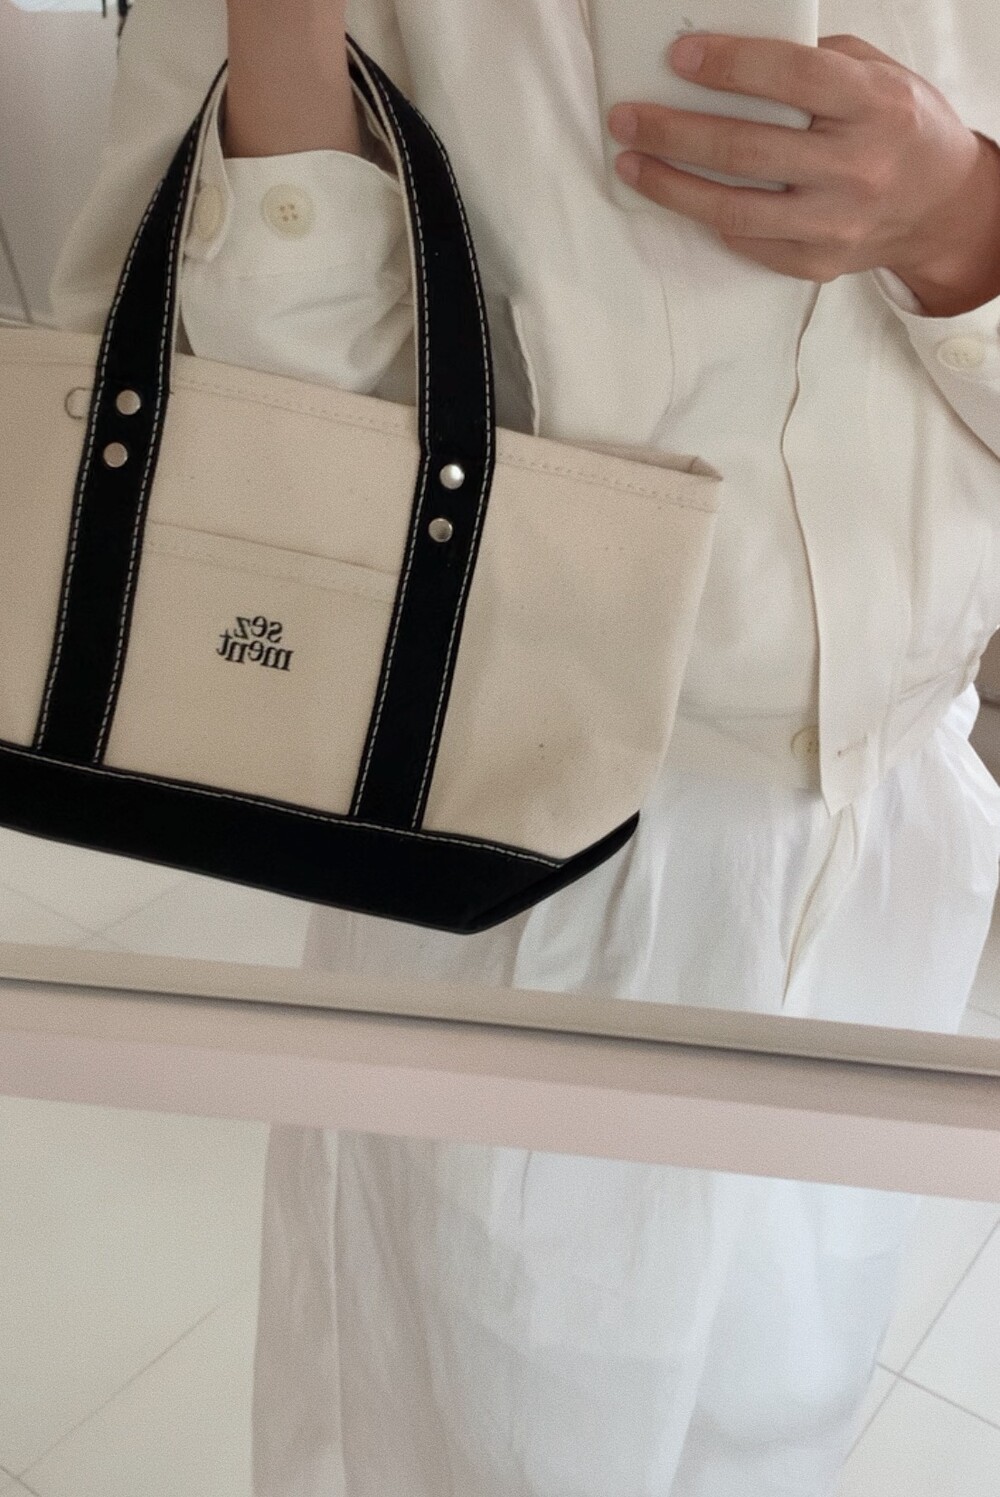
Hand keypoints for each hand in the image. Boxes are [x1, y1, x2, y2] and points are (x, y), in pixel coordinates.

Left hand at [607, 33, 999, 311]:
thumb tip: (723, 62)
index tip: (679, 56)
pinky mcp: (818, 263)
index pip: (791, 77)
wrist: (939, 206)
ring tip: (630, 164)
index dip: (730, 65)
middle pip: (745, 150)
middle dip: (672, 131)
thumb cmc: (895, 127)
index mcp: (871, 105)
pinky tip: (680, 194)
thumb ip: (812, 63)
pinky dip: (707, 217)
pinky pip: (747, 241)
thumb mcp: (873, 75)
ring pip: (733, 209)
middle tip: (626, 118)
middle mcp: (855, 168)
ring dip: (669, 186)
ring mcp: (835, 224)